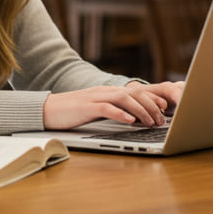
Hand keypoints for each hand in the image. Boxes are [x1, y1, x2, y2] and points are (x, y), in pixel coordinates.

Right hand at [42, 81, 184, 128]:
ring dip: (141, 111)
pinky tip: (130, 121)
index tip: (164, 109)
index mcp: (108, 92)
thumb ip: (112, 109)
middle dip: (151, 106)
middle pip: (134, 94)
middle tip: (161, 120)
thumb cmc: (72, 112)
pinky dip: (120, 114)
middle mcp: (105, 92)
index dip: (152, 98)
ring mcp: (96, 98)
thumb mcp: (96, 109)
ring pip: (124, 99)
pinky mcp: (86, 107)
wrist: (47, 109)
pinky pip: (106, 108)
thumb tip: (132, 118)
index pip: (135, 91)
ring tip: (150, 122)